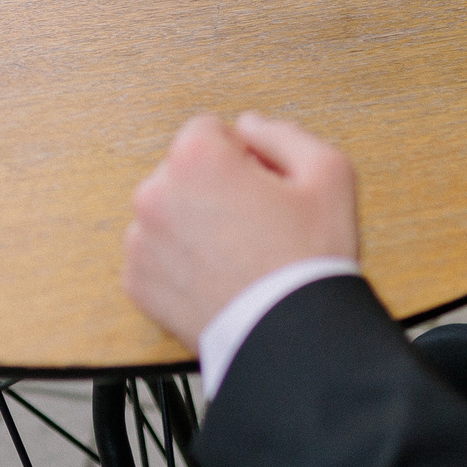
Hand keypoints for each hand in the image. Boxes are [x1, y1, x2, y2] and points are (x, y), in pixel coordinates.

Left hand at [121, 112, 358, 345]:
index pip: (209, 131)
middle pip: (185, 172)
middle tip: (255, 224)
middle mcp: (156, 195)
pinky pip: (158, 256)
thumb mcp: (328, 174)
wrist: (290, 340)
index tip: (262, 186)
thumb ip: (283, 134)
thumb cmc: (308, 261)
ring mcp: (142, 241)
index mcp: (195, 160)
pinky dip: (180, 263)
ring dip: (194, 225)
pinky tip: (217, 278)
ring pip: (169, 214)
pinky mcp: (137, 282)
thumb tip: (249, 126)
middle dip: (214, 188)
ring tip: (237, 256)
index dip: (243, 156)